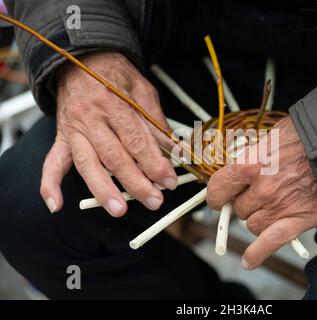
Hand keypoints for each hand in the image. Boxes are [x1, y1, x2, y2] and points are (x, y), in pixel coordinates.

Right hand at [40, 51, 176, 216]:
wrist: (81, 60)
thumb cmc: (115, 76)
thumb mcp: (142, 90)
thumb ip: (156, 121)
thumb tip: (174, 150)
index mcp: (113, 103)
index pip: (136, 140)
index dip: (154, 163)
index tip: (169, 180)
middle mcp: (90, 118)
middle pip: (114, 156)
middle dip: (135, 182)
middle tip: (154, 200)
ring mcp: (73, 130)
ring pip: (87, 163)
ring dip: (103, 189)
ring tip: (118, 209)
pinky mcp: (62, 138)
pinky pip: (52, 162)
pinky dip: (51, 184)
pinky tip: (57, 205)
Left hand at [207, 116, 316, 268]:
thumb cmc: (305, 137)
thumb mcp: (270, 137)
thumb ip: (251, 156)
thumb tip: (237, 169)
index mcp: (251, 164)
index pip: (219, 188)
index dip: (216, 195)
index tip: (217, 198)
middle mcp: (262, 189)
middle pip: (239, 208)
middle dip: (245, 202)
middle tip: (259, 192)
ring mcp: (279, 207)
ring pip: (253, 225)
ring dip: (257, 218)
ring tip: (272, 205)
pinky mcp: (298, 220)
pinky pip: (271, 242)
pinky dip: (258, 253)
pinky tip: (248, 261)